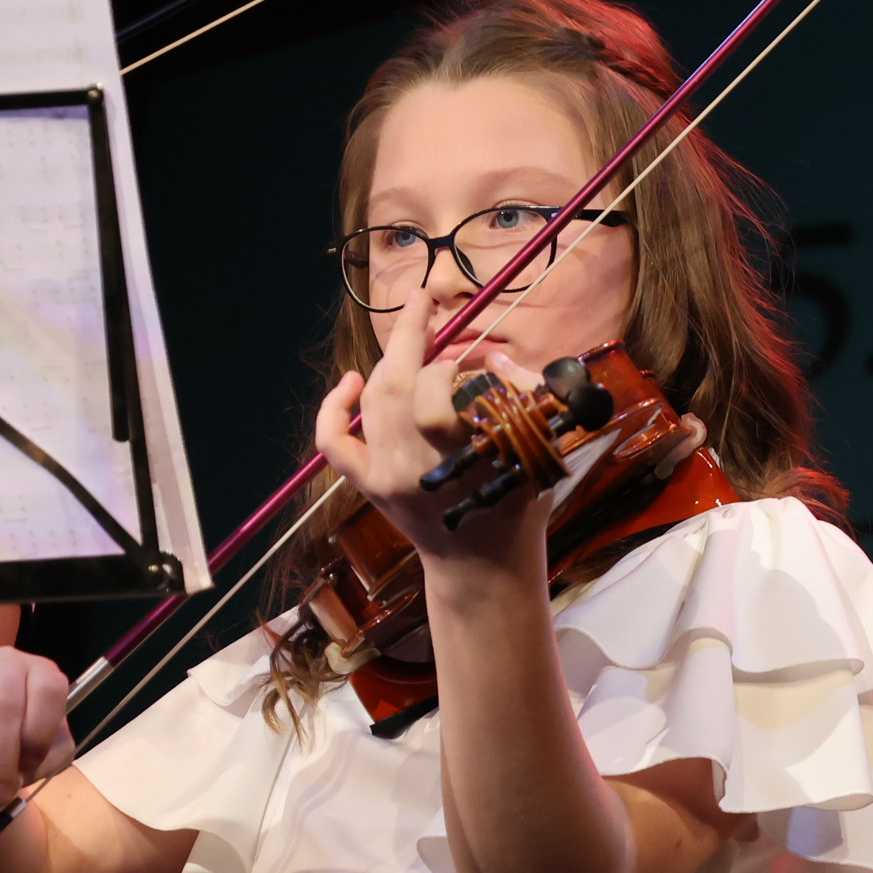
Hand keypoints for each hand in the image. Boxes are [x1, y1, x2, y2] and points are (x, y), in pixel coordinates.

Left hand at [312, 285, 551, 567]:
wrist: (482, 569)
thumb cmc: (518, 511)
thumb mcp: (538, 458)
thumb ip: (527, 404)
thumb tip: (498, 359)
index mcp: (461, 461)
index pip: (435, 394)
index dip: (447, 362)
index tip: (469, 354)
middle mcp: (414, 466)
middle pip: (394, 387)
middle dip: (407, 338)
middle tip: (424, 304)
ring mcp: (385, 476)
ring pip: (372, 402)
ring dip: (387, 362)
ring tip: (410, 340)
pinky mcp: (368, 485)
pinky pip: (334, 441)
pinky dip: (334, 407)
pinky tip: (350, 381)